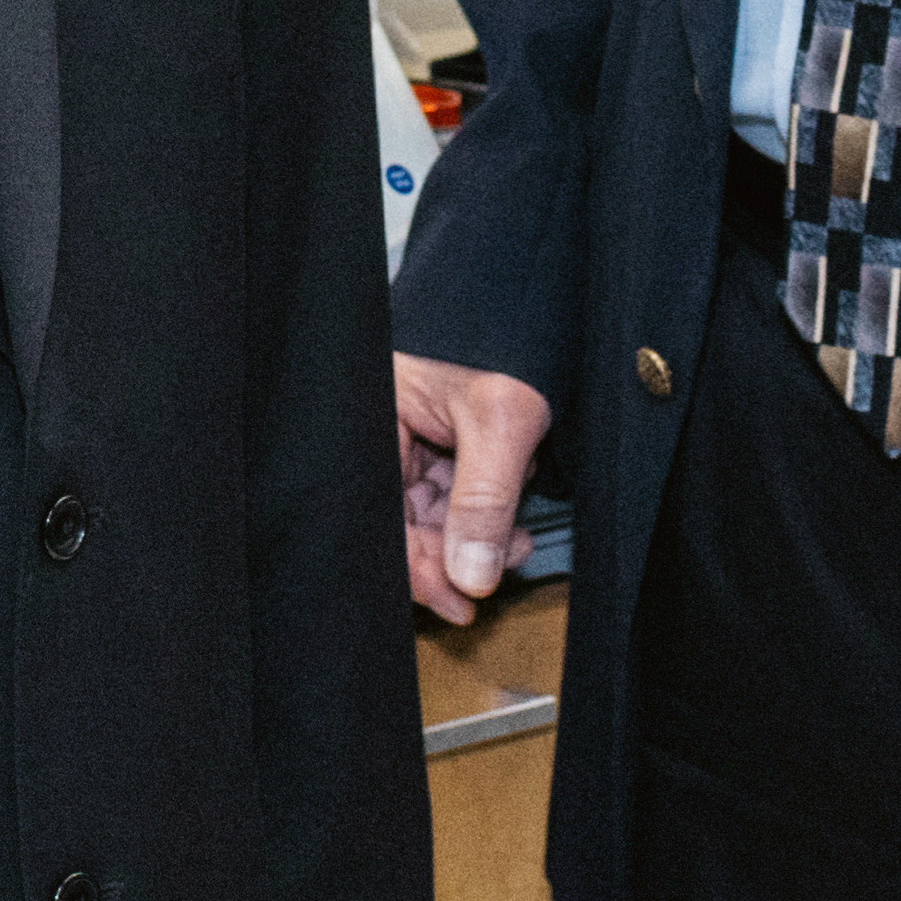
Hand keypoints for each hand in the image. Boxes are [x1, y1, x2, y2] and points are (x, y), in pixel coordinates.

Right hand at [396, 351, 553, 624]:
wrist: (529, 296)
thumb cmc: (505, 332)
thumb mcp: (500, 420)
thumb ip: (484, 502)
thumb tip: (472, 579)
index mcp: (371, 421)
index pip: (379, 524)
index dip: (418, 571)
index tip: (459, 604)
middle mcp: (380, 435)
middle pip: (402, 525)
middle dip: (458, 551)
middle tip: (503, 562)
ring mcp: (405, 439)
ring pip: (430, 515)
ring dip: (476, 535)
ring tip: (517, 537)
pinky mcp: (432, 441)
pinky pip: (448, 494)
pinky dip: (482, 510)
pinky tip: (510, 509)